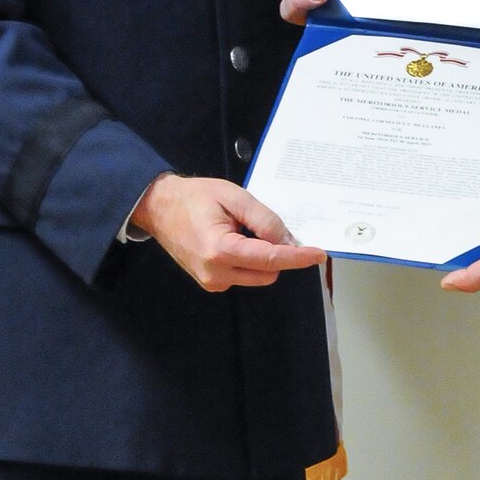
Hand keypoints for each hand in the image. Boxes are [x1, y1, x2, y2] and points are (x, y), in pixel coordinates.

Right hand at [130, 173, 326, 290]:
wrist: (159, 208)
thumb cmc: (194, 197)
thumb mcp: (233, 196)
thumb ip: (263, 218)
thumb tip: (287, 240)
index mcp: (221, 251)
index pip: (270, 259)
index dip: (298, 257)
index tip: (319, 255)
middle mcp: (216, 274)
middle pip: (269, 272)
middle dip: (277, 253)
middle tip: (262, 225)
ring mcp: (212, 282)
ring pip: (258, 276)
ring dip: (262, 257)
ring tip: (240, 229)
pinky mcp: (211, 283)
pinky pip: (244, 276)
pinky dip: (249, 261)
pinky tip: (234, 239)